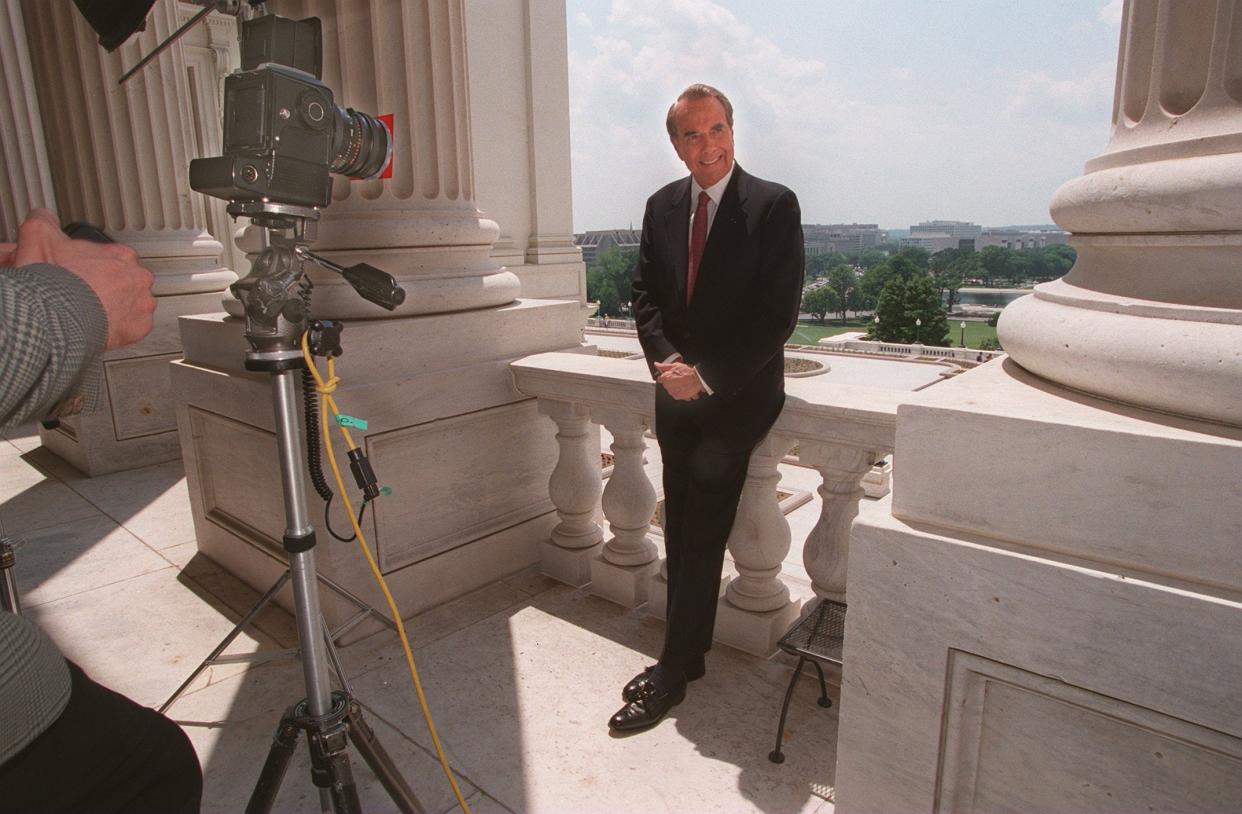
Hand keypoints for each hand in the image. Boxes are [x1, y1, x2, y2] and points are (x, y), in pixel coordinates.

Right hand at [12, 209, 155, 348]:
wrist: (58, 319)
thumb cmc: (53, 283)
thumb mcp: (39, 237)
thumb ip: (44, 222)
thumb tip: (43, 217)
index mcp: (120, 254)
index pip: (112, 258)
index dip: (93, 268)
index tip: (82, 274)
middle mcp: (138, 277)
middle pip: (125, 281)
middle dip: (107, 287)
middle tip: (85, 295)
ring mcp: (142, 303)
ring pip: (132, 304)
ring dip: (116, 307)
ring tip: (92, 313)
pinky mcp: (141, 327)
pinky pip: (134, 326)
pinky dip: (120, 328)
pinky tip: (102, 326)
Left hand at [655, 361, 704, 400]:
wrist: (697, 379)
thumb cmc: (686, 372)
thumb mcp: (674, 365)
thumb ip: (663, 366)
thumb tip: (656, 364)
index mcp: (664, 378)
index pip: (660, 379)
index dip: (666, 376)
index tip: (670, 375)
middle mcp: (667, 387)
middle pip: (667, 385)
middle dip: (671, 381)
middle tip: (679, 378)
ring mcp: (672, 393)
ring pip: (672, 390)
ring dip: (676, 387)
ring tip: (683, 383)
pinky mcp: (678, 397)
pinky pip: (677, 394)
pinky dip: (680, 392)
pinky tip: (685, 387)